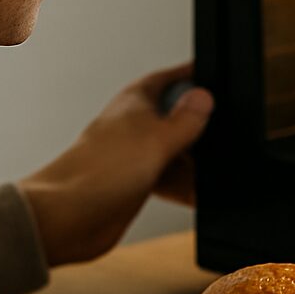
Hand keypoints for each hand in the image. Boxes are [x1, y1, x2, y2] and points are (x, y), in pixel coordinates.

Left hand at [18, 62, 212, 266]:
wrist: (68, 217)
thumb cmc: (98, 172)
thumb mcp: (157, 140)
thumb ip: (185, 119)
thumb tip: (204, 96)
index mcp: (135, 102)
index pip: (168, 78)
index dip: (190, 76)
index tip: (212, 77)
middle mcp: (134, 127)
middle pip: (175, 117)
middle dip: (199, 127)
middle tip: (225, 133)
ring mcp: (134, 156)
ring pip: (175, 152)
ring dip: (193, 163)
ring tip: (215, 171)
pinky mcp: (134, 184)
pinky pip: (168, 181)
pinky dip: (185, 187)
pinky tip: (199, 195)